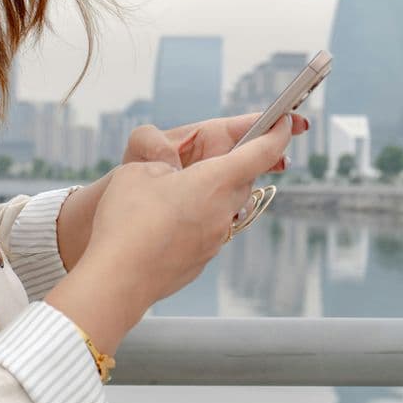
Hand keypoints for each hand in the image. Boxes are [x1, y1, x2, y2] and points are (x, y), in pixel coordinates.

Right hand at [47, 114, 293, 354]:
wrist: (118, 279)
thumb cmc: (127, 222)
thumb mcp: (138, 171)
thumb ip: (162, 164)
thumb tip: (173, 176)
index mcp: (215, 180)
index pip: (261, 152)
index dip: (276, 134)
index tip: (284, 124)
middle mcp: (223, 210)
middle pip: (244, 181)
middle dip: (236, 165)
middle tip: (217, 156)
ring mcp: (215, 240)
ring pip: (225, 207)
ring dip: (211, 195)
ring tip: (178, 191)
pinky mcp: (200, 261)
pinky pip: (207, 231)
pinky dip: (195, 220)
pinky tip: (165, 223)